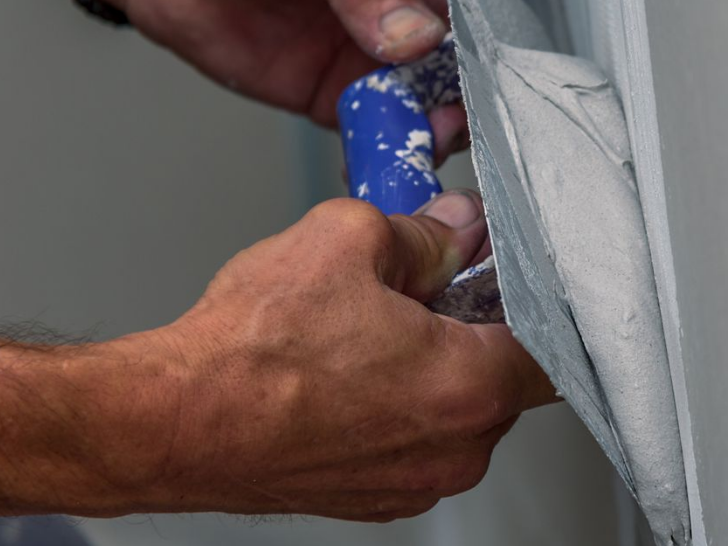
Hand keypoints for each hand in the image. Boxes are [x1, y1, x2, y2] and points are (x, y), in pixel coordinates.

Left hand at [82, 0, 467, 156]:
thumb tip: (417, 36)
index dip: (477, 36)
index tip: (474, 74)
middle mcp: (407, 0)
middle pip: (458, 60)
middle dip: (459, 96)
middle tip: (446, 122)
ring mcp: (374, 51)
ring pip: (425, 104)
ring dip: (426, 132)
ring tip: (417, 149)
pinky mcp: (337, 94)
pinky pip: (375, 133)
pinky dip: (381, 156)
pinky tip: (379, 168)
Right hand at [108, 191, 551, 521]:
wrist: (174, 422)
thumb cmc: (250, 351)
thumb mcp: (347, 240)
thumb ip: (425, 233)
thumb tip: (455, 230)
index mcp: (468, 387)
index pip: (554, 345)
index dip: (531, 297)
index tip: (508, 273)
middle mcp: (454, 450)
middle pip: (503, 377)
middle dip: (474, 327)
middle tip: (427, 286)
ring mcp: (413, 483)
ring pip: (454, 410)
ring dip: (431, 367)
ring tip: (370, 328)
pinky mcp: (372, 498)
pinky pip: (411, 440)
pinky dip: (394, 404)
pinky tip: (346, 368)